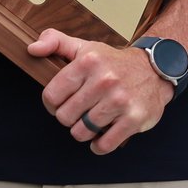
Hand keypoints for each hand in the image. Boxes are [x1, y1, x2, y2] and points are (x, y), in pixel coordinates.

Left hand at [29, 29, 173, 154]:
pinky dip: (99, 145)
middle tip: (81, 110)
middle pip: (65, 117)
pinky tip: (103, 133)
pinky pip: (104, 144)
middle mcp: (104, 80)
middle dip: (70, 117)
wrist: (155, 70)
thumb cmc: (114, 62)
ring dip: (84, 131)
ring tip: (93, 119)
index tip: (63, 101)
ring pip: (81, 132)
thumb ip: (55, 42)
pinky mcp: (133, 119)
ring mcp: (120, 100)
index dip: (53, 103)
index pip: (51, 96)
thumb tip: (32, 48)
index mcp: (89, 62)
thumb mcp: (85, 47)